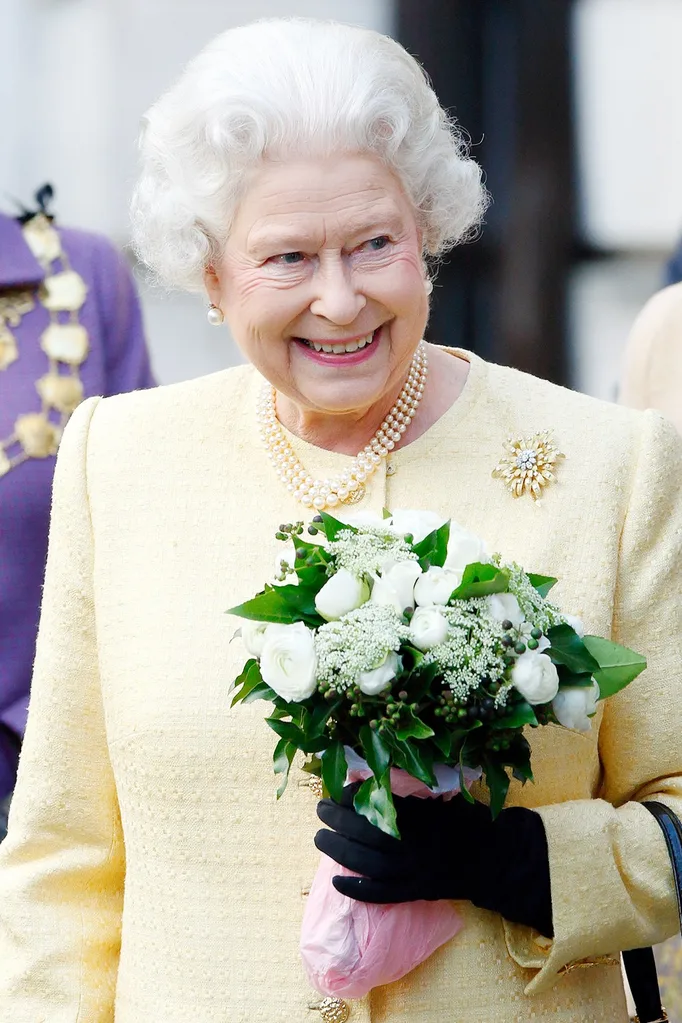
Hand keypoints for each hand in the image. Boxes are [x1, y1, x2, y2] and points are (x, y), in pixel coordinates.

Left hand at [315, 784, 552, 936]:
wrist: (494, 857)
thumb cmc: (466, 821)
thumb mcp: (439, 799)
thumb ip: (408, 794)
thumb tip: (372, 783)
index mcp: (419, 816)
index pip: (377, 804)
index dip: (353, 798)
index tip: (338, 790)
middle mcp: (413, 844)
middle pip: (365, 831)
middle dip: (337, 819)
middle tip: (320, 809)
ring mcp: (413, 871)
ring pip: (366, 862)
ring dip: (338, 849)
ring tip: (320, 838)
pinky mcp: (415, 892)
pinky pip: (380, 894)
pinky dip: (357, 888)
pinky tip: (337, 879)